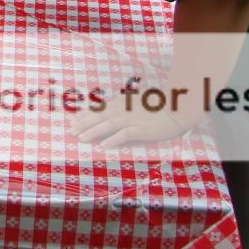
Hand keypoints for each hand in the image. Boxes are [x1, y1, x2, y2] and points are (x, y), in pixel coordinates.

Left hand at [70, 93, 193, 148]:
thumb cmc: (157, 106)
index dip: (85, 115)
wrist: (176, 109)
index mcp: (121, 102)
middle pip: (99, 117)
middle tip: (71, 132)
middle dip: (84, 124)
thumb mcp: (136, 101)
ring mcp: (131, 119)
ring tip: (82, 139)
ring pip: (108, 125)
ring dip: (93, 132)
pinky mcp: (141, 129)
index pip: (99, 109)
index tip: (73, 121)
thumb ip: (122, 104)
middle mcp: (123, 110)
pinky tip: (104, 146)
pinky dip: (113, 140)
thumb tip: (108, 107)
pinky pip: (124, 135)